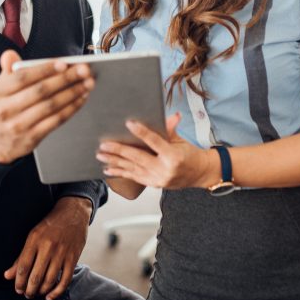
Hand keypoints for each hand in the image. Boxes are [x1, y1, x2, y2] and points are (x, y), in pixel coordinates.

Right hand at [0, 50, 94, 163]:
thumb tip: (10, 54)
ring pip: (50, 106)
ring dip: (72, 93)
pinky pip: (55, 121)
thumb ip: (8, 70)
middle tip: (84, 70)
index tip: (64, 63)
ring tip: (87, 83)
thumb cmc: (3, 107)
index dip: (44, 69)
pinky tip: (81, 98)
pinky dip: (71, 108)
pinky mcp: (31, 138)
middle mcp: (3, 110)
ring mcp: (17, 126)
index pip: (22, 77)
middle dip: (65, 79)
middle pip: (40, 91)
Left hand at [4, 196, 90, 299]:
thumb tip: (7, 276)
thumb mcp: (33, 236)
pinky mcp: (73, 257)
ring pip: (49, 280)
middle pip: (35, 276)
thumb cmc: (50, 224)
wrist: (73, 212)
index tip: (17, 289)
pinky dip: (57, 292)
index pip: (23, 266)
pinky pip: (65, 280)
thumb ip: (20, 257)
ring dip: (41, 291)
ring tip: (37, 294)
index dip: (18, 282)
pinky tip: (50, 296)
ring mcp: (62, 253)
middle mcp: (48, 247)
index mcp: (35, 240)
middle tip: (27, 294)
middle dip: (29, 290)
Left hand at [97, 113, 216, 189]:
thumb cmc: (190, 155)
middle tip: (104, 144)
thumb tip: (172, 115)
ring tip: (101, 156)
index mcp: (173, 156)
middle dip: (119, 151)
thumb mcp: (181, 141)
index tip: (129, 123)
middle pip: (138, 157)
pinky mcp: (153, 184)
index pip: (154, 141)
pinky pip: (133, 177)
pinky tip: (108, 169)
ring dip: (114, 162)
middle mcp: (164, 170)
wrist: (199, 174)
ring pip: (132, 169)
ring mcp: (158, 179)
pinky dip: (120, 173)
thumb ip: (171, 129)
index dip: (141, 132)